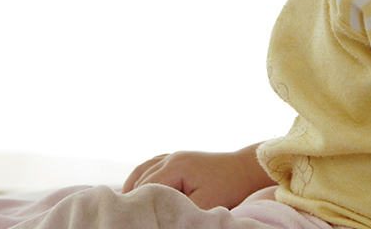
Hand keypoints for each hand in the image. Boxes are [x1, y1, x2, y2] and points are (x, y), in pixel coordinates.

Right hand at [121, 143, 273, 209]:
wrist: (246, 168)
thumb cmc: (230, 187)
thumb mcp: (207, 203)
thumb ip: (182, 209)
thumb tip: (165, 215)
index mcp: (175, 166)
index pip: (148, 186)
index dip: (138, 202)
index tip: (131, 215)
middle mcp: (170, 157)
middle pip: (142, 177)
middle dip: (132, 195)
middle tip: (123, 212)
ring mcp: (174, 155)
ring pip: (143, 169)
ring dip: (133, 185)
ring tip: (125, 202)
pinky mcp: (179, 158)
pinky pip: (152, 165)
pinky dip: (142, 176)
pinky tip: (138, 186)